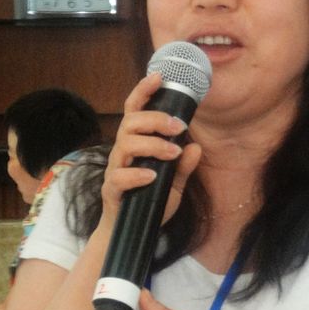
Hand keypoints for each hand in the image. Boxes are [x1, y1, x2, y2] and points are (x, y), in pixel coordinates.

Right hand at [99, 72, 201, 229]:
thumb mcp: (174, 184)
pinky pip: (120, 176)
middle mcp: (123, 151)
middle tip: (179, 127)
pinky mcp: (112, 189)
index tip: (159, 76)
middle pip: (130, 122)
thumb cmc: (149, 202)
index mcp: (136, 144)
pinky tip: (153, 176)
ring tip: (172, 153)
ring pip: (126, 144)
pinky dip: (137, 174)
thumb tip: (196, 146)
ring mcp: (115, 169)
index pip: (135, 110)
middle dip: (155, 119)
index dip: (143, 91)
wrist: (132, 233)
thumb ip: (184, 166)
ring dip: (153, 144)